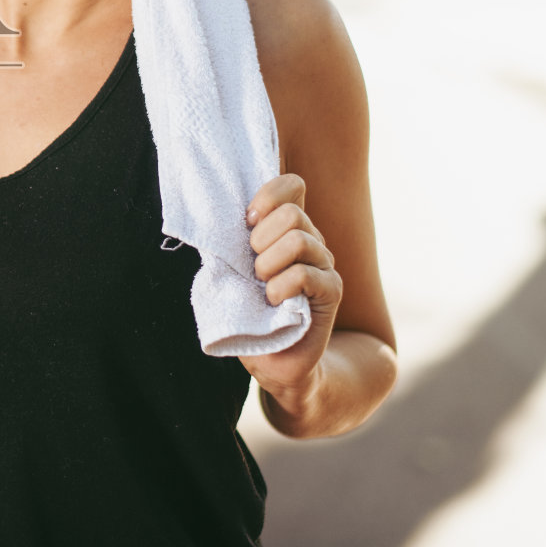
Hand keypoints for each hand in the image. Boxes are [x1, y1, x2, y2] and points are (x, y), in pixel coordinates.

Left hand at [238, 173, 342, 416]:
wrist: (275, 361)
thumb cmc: (248, 313)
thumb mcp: (232, 271)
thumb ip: (231, 241)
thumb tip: (213, 212)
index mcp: (287, 229)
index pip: (292, 185)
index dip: (268, 196)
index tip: (247, 222)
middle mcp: (311, 241)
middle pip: (292, 212)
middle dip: (261, 238)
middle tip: (252, 267)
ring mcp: (325, 265)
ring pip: (300, 240)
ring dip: (268, 265)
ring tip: (261, 287)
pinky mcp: (332, 291)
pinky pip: (306, 274)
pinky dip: (280, 288)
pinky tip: (272, 302)